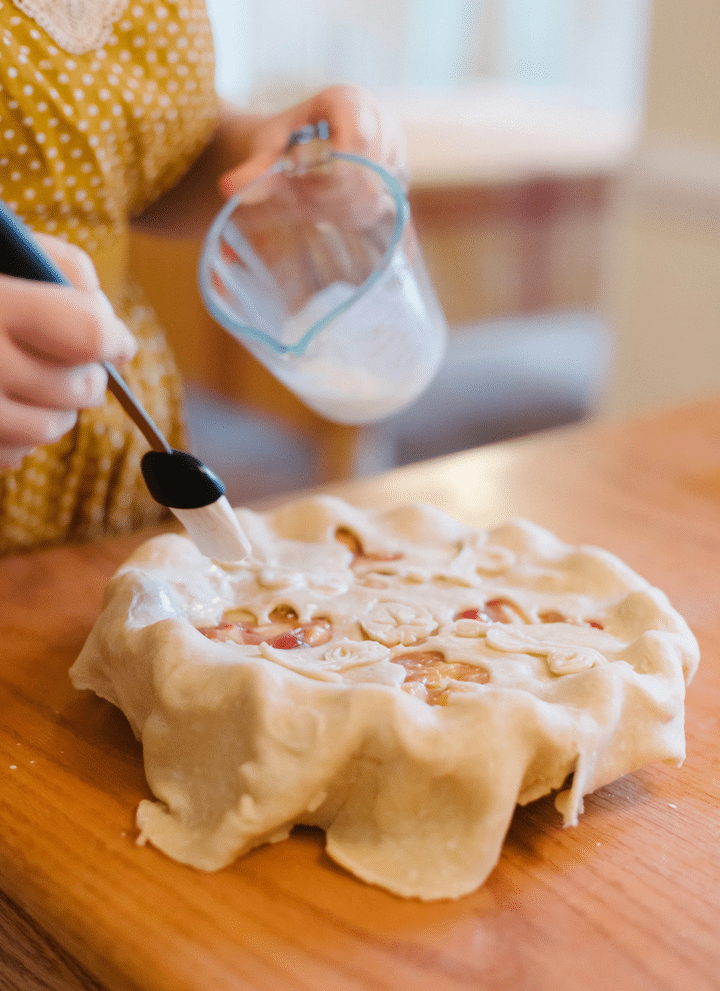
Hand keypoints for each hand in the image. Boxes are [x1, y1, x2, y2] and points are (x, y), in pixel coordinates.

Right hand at [0, 235, 136, 467]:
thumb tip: (116, 337)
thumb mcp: (6, 248)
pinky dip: (19, 435)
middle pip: (78, 387)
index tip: (120, 345)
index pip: (88, 331)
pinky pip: (13, 453)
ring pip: (51, 428)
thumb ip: (64, 271)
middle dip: (89, 376)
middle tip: (78, 365)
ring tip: (45, 386)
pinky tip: (3, 405)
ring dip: (60, 410)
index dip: (115, 339)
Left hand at [219, 84, 406, 197]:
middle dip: (324, 192)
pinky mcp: (396, 178)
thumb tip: (229, 189)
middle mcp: (379, 121)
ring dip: (333, 206)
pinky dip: (346, 214)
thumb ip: (255, 170)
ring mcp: (393, 151)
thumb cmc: (282, 142)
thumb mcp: (267, 149)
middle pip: (362, 173)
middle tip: (299, 187)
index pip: (355, 139)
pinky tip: (327, 206)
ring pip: (369, 195)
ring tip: (311, 194)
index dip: (329, 166)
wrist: (300, 145)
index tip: (300, 170)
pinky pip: (375, 208)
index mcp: (348, 100)